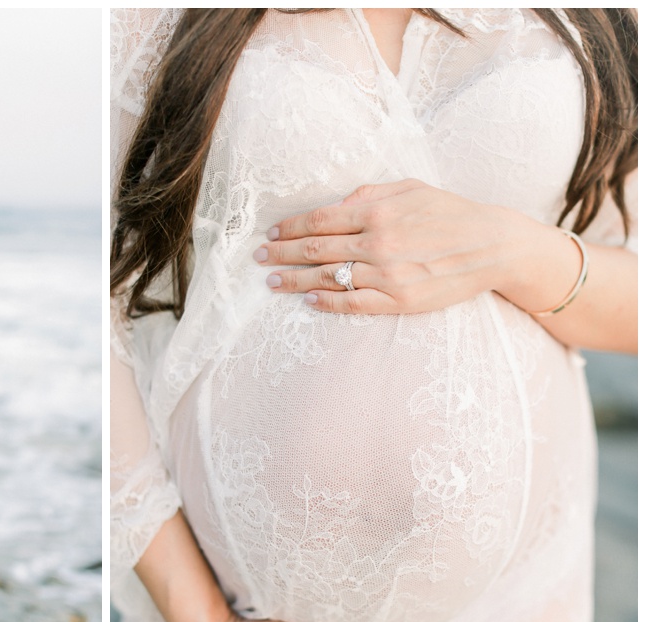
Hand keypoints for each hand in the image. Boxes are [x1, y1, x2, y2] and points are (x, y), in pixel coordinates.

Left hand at [258, 179, 578, 315]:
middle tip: (258, 258)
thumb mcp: (411, 189)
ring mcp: (387, 275)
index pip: (320, 220)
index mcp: (378, 212)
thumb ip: (370, 194)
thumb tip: (336, 204)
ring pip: (328, 278)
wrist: (493, 246)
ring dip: (294, 281)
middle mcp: (378, 243)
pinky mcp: (399, 301)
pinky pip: (353, 303)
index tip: (271, 233)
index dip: (290, 228)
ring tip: (272, 281)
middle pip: (315, 250)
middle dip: (281, 254)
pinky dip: (327, 302)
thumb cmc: (450, 213)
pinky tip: (308, 301)